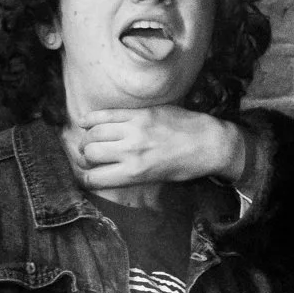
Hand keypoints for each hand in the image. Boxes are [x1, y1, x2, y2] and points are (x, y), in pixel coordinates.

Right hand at [63, 107, 246, 188]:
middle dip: (85, 156)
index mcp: (135, 173)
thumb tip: (101, 171)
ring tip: (93, 140)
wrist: (209, 142)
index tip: (88, 176)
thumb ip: (127, 174)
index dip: (86, 179)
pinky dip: (91, 119)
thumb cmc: (185, 165)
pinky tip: (88, 123)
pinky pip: (105, 114)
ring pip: (92, 132)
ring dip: (87, 138)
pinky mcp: (139, 113)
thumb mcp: (155, 178)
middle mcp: (132, 151)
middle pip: (88, 153)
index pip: (93, 179)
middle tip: (91, 156)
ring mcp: (134, 129)